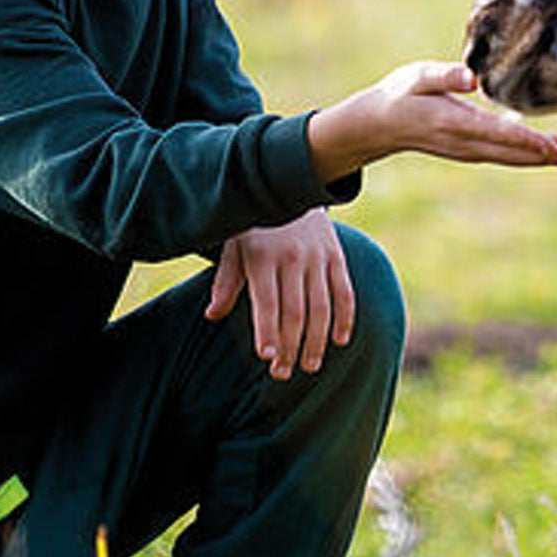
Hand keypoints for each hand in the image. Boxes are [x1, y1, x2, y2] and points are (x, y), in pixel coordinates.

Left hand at [205, 212, 354, 379]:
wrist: (289, 183)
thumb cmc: (254, 224)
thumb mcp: (233, 246)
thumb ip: (226, 281)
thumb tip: (212, 315)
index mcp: (262, 257)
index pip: (266, 301)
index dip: (267, 330)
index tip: (267, 357)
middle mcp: (292, 257)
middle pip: (294, 311)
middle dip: (290, 346)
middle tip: (283, 374)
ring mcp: (317, 257)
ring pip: (321, 306)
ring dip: (316, 340)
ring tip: (310, 366)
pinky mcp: (336, 256)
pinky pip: (344, 291)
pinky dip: (345, 318)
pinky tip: (340, 341)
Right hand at [306, 61, 556, 183]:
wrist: (380, 124)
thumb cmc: (401, 93)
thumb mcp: (417, 76)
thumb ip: (444, 75)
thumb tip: (472, 79)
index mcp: (454, 122)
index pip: (497, 133)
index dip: (525, 140)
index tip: (551, 146)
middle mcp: (464, 142)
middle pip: (510, 152)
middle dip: (543, 156)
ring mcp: (467, 151)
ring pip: (509, 157)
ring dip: (539, 159)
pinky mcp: (468, 151)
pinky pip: (502, 156)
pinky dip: (525, 155)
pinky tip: (545, 150)